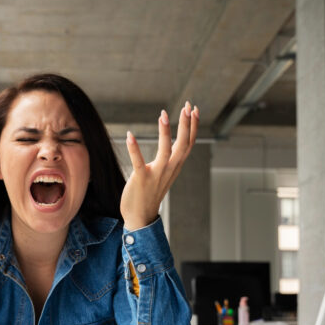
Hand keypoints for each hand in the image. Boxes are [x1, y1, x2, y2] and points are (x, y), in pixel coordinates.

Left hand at [120, 101, 198, 229]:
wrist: (140, 217)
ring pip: (166, 151)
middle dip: (187, 125)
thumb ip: (169, 160)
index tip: (194, 109)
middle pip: (183, 144)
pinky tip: (130, 135)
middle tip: (189, 106)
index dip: (193, 126)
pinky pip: (138, 163)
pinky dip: (134, 149)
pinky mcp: (141, 179)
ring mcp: (156, 175)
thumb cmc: (150, 193)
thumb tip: (173, 144)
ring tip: (163, 115)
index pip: (188, 143)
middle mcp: (169, 169)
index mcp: (175, 166)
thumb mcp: (165, 174)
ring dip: (165, 133)